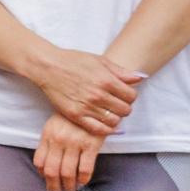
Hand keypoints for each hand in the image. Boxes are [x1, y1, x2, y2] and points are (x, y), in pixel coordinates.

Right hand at [29, 46, 143, 135]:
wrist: (49, 67)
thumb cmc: (74, 61)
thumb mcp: (100, 60)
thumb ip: (121, 71)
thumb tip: (140, 78)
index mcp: (106, 80)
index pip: (131, 96)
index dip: (131, 96)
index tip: (125, 94)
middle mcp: (98, 95)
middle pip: (125, 110)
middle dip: (125, 107)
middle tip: (118, 103)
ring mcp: (87, 107)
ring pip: (114, 121)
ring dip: (116, 117)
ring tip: (111, 111)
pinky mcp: (76, 115)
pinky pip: (98, 129)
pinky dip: (107, 129)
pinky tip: (107, 125)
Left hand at [33, 114, 103, 190]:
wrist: (94, 102)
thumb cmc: (74, 117)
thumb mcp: (55, 125)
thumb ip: (50, 143)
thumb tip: (47, 168)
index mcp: (48, 135)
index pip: (39, 162)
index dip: (43, 176)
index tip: (49, 181)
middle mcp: (58, 139)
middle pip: (51, 171)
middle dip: (54, 187)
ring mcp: (74, 142)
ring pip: (67, 173)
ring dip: (69, 187)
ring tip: (72, 190)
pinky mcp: (91, 145)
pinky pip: (84, 169)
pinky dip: (83, 179)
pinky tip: (83, 181)